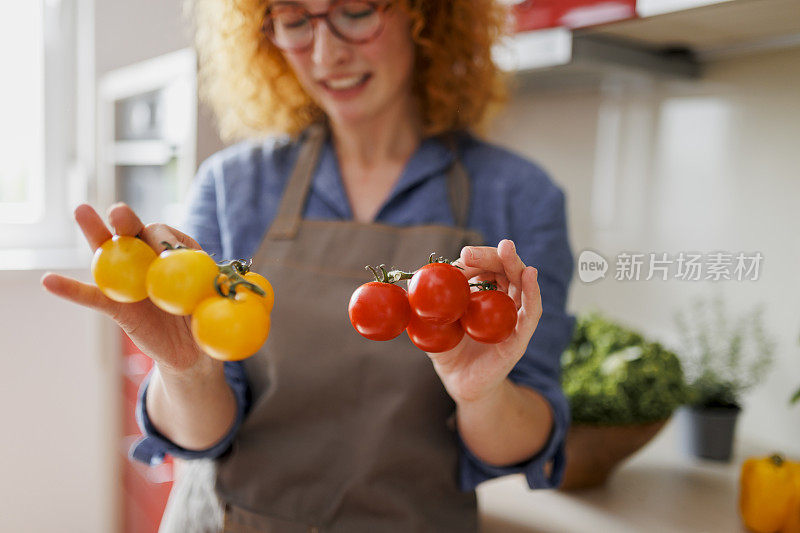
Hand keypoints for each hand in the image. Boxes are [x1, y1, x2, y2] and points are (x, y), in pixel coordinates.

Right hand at [41, 203, 215, 375]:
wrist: (195, 356)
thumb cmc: (209, 322)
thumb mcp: (218, 303)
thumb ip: (214, 288)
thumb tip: (223, 282)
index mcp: (177, 256)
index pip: (167, 236)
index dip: (163, 238)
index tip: (164, 247)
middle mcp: (150, 262)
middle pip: (134, 235)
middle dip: (126, 220)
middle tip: (119, 211)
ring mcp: (130, 282)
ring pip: (110, 256)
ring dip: (95, 233)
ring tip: (81, 211)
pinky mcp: (117, 307)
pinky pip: (92, 297)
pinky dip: (70, 289)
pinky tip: (48, 280)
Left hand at [426, 239, 542, 404]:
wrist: (459, 385)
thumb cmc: (447, 351)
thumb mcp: (431, 325)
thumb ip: (421, 308)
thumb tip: (406, 287)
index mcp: (483, 294)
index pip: (485, 268)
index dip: (477, 259)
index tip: (465, 254)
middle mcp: (502, 302)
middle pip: (506, 271)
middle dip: (497, 256)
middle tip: (489, 247)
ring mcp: (513, 319)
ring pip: (521, 285)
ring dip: (516, 265)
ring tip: (507, 249)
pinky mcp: (519, 338)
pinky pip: (531, 313)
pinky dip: (532, 292)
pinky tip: (530, 275)